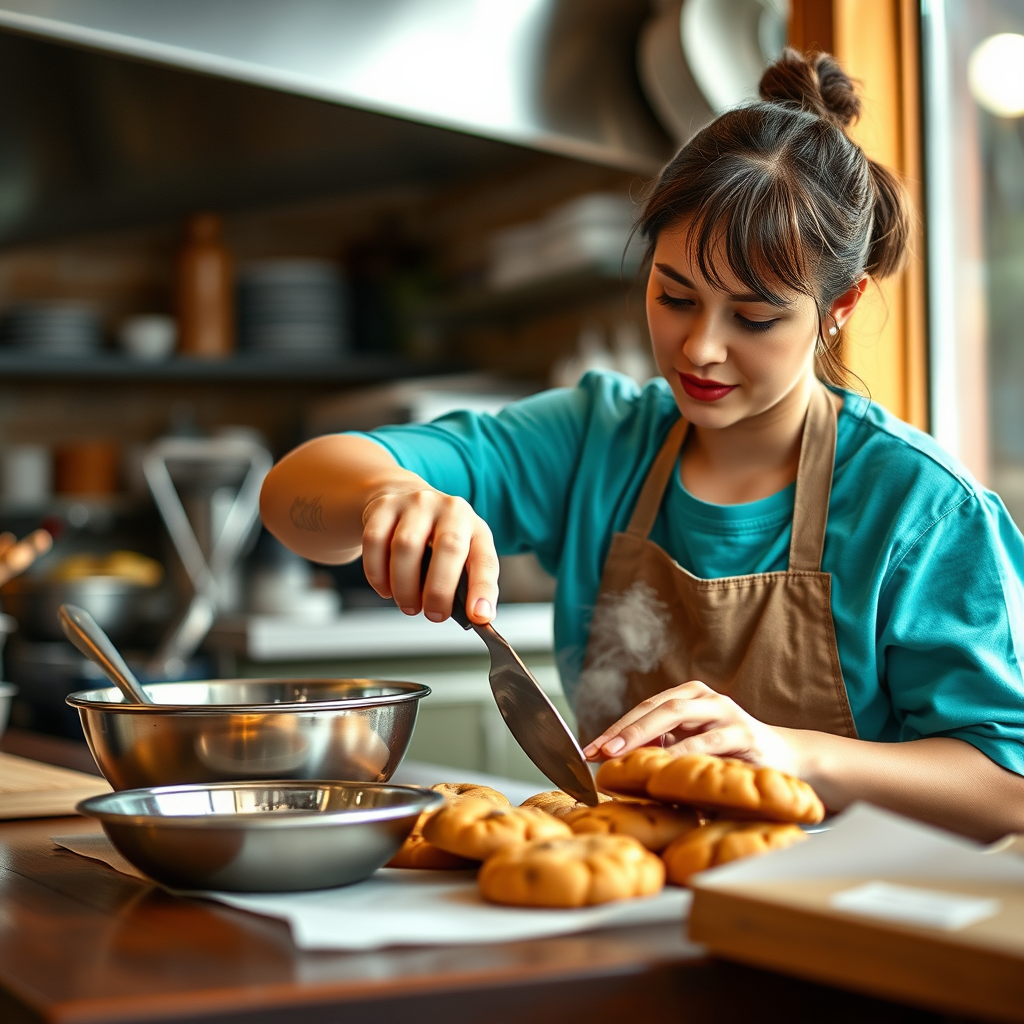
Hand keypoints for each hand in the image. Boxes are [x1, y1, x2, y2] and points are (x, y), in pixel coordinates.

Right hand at [360, 484, 498, 624]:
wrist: (405, 496)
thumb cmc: (438, 537)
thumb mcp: (463, 555)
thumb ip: (468, 585)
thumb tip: (474, 618)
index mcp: (476, 528)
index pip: (484, 561)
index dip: (482, 590)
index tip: (479, 616)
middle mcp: (450, 510)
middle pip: (448, 548)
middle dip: (439, 591)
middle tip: (434, 614)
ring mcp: (416, 504)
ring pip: (406, 546)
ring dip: (404, 587)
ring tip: (408, 604)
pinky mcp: (384, 506)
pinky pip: (375, 542)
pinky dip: (377, 574)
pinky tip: (386, 587)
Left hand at [581, 680, 800, 775]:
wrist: (788, 759)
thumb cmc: (731, 756)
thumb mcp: (692, 749)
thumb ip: (663, 750)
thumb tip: (616, 766)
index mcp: (687, 697)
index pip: (643, 709)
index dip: (614, 728)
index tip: (588, 750)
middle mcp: (704, 698)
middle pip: (654, 708)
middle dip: (622, 730)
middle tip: (598, 751)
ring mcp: (725, 712)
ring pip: (676, 716)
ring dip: (643, 737)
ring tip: (619, 756)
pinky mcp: (744, 733)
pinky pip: (707, 742)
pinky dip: (682, 754)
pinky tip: (662, 768)